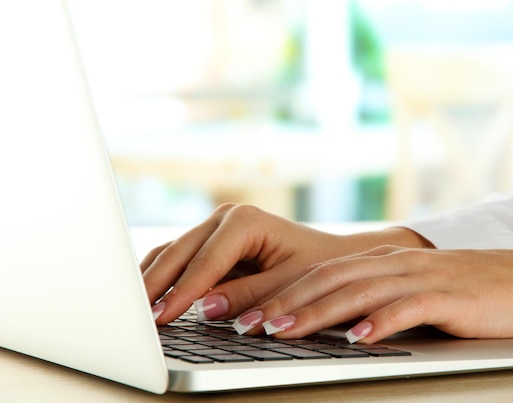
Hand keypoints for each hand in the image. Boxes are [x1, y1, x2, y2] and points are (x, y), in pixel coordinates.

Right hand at [141, 204, 428, 324]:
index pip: (206, 262)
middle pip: (180, 252)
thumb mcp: (288, 284)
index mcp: (247, 221)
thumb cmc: (319, 268)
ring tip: (133, 308)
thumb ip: (247, 296)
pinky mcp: (211, 239)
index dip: (182, 291)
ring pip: (173, 251)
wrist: (333, 257)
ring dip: (152, 278)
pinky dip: (162, 273)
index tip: (161, 317)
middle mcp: (227, 217)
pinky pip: (178, 255)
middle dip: (156, 284)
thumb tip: (203, 307)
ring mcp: (216, 225)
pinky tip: (148, 294)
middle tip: (135, 316)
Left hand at [244, 246, 512, 342]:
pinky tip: (357, 339)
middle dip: (283, 300)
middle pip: (328, 278)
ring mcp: (420, 276)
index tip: (244, 312)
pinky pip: (408, 308)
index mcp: (381, 260)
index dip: (279, 291)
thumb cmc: (466, 293)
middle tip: (246, 322)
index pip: (320, 272)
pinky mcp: (448, 295)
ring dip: (317, 312)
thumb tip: (333, 324)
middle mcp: (394, 262)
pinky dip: (379, 322)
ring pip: (358, 290)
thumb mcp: (411, 290)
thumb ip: (373, 298)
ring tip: (283, 330)